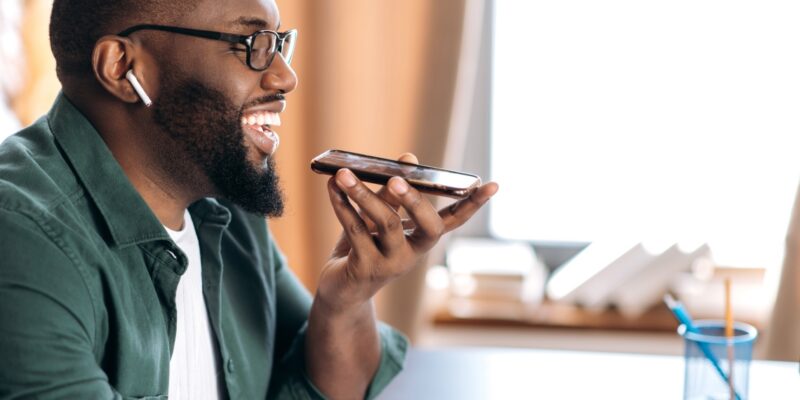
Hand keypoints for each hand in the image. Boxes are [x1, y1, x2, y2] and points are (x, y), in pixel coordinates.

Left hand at [316, 154, 498, 314]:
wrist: (339, 291)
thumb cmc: (363, 247)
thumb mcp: (379, 217)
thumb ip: (392, 192)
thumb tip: (409, 159)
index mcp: (422, 238)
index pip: (454, 219)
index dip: (473, 204)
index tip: (492, 185)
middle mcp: (413, 253)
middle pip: (429, 228)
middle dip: (416, 202)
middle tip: (397, 180)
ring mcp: (392, 264)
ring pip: (386, 225)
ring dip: (364, 195)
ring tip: (344, 173)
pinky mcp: (366, 269)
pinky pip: (356, 231)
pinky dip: (342, 206)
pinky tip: (333, 188)